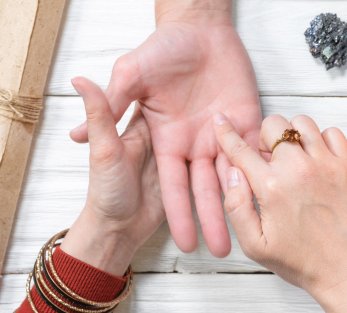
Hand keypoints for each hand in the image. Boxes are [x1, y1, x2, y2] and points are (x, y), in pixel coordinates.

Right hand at [69, 0, 261, 257]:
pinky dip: (262, 171)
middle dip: (215, 219)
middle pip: (207, 189)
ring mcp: (223, 135)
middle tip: (224, 250)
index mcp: (169, 140)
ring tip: (251, 231)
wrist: (198, 28)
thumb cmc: (163, 48)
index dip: (180, 214)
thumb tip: (77, 135)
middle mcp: (196, 144)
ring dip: (242, 202)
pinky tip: (269, 195)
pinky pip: (257, 151)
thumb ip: (113, 104)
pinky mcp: (248, 122)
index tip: (186, 243)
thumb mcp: (132, 75)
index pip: (175, 186)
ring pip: (234, 176)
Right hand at [213, 112, 346, 312]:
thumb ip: (235, 206)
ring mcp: (327, 165)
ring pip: (302, 123)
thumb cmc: (302, 262)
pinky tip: (317, 159)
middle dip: (264, 138)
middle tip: (269, 160)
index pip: (240, 149)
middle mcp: (298, 169)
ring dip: (292, 135)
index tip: (221, 121)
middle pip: (272, 125)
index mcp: (271, 187)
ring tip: (293, 157)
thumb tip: (232, 172)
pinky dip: (322, 139)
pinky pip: (332, 133)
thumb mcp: (255, 245)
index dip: (226, 133)